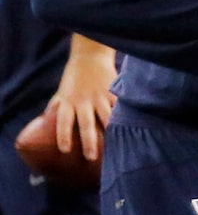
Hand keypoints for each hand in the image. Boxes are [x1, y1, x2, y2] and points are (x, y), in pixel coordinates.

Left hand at [44, 38, 115, 164]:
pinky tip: (132, 127)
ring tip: (117, 145)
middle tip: (91, 157)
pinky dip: (124, 116)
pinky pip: (119, 107)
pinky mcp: (113, 93)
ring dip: (110, 132)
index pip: (63, 121)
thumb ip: (57, 104)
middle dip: (89, 142)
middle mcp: (83, 101)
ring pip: (106, 117)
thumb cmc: (74, 76)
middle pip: (86, 124)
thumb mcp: (62, 91)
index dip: (63, 135)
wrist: (90, 56)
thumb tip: (46, 118)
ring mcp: (100, 98)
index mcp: (67, 101)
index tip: (65, 150)